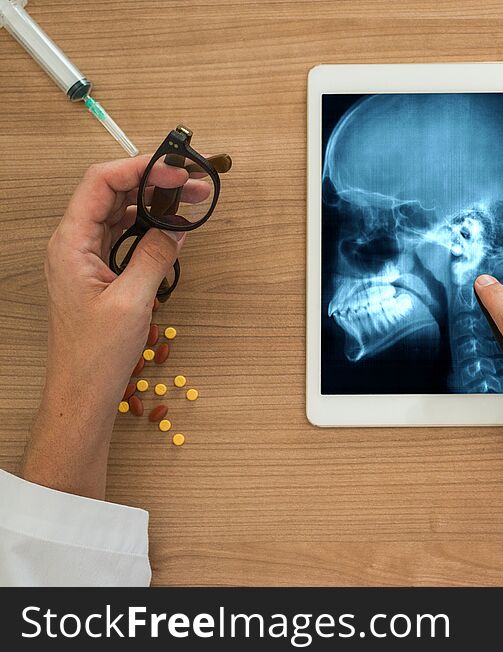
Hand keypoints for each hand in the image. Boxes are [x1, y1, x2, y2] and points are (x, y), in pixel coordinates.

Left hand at [21, 156, 191, 498]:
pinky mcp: (99, 273)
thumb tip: (176, 228)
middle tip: (193, 184)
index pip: (101, 183)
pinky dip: (150, 229)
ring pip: (120, 214)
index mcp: (71, 243)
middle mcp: (74, 244)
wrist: (82, 392)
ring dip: (154, 205)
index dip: (139, 169)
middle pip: (113, 194)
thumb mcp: (132, 301)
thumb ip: (154, 256)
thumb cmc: (95, 355)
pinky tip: (173, 231)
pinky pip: (124, 238)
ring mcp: (86, 258)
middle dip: (153, 183)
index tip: (175, 171)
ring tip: (189, 201)